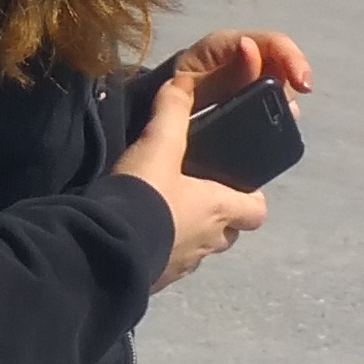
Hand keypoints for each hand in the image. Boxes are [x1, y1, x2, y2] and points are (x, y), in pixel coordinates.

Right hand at [116, 61, 269, 288]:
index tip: (236, 186)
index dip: (251, 199)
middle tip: (194, 197)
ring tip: (162, 215)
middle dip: (218, 218)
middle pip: (229, 232)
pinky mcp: (159, 281)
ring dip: (189, 235)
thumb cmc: (145, 195)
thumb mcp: (158, 145)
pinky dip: (162, 252)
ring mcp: (185, 265)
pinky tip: (139, 237)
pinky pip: (169, 265)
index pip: (258, 210)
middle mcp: (210, 242)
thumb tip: (182, 82)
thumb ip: (172, 113)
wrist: (106, 248)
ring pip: (200, 249)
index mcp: (221, 210)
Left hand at [168, 27, 311, 106]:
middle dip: (288, 85)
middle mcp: (245, 56)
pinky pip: (276, 101)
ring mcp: (252, 75)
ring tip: (278, 119)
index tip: (304, 85)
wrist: (158, 112)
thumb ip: (223, 73)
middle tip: (286, 109)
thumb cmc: (172, 92)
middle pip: (282, 64)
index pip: (272, 42)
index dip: (293, 59)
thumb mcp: (192, 84)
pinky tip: (275, 124)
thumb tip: (250, 47)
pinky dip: (278, 112)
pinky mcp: (255, 95)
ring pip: (283, 84)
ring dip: (284, 102)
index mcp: (228, 44)